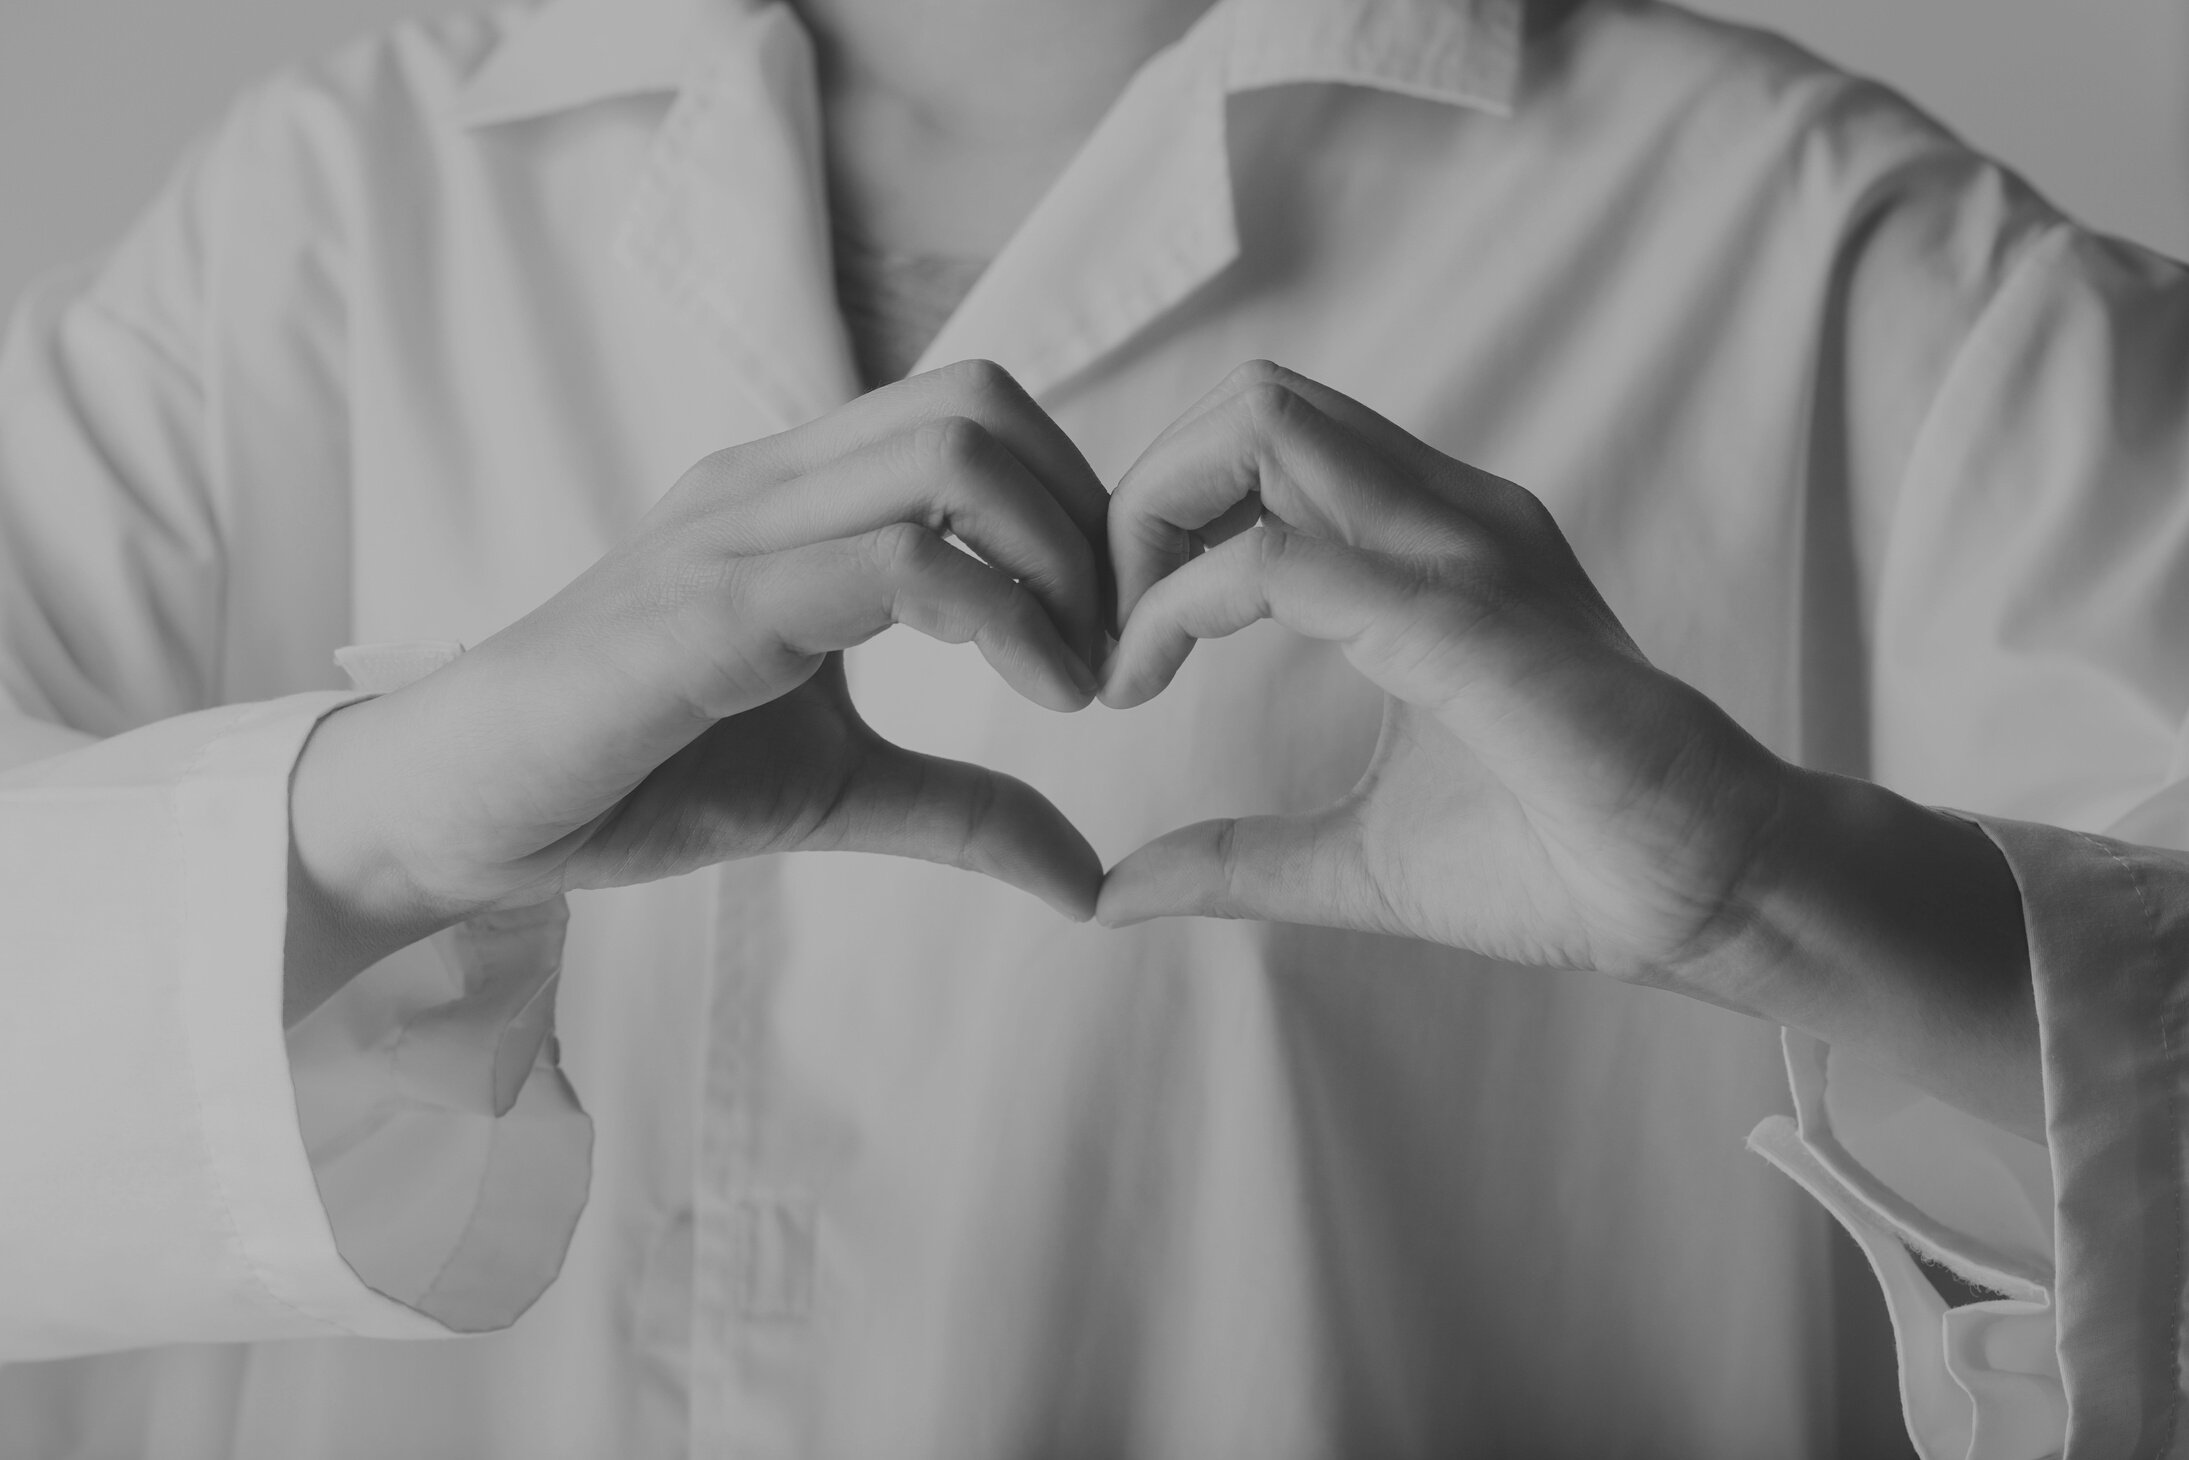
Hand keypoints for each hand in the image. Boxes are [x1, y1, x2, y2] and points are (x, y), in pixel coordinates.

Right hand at [290, 361, 1109, 1001]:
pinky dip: (1000, 620)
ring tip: (1076, 682)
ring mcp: (737, 530)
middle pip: (984, 403)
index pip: (977, 415)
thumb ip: (962, 812)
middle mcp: (771, 483)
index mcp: (798, 498)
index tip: (1108, 637)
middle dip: (1087, 521)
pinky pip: (893, 561)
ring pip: (954, 454)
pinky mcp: (709, 607)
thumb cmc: (632, 777)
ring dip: (1059, 562)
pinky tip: (1034, 698)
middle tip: (1109, 652)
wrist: (458, 811)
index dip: (1076, 509)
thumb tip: (1088, 880)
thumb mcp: (837, 793)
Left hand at [1096, 362, 1794, 982]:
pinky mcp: (1461, 617)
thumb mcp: (1352, 858)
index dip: (1154, 524)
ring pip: (1258, 422)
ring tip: (1120, 650)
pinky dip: (1180, 603)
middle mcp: (1445, 516)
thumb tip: (1110, 894)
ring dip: (1147, 522)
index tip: (1114, 658)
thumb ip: (1235, 858)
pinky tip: (1149, 677)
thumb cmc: (1557, 864)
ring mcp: (1462, 549)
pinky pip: (1281, 556)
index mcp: (1428, 545)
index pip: (1261, 444)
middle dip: (1137, 498)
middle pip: (1246, 400)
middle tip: (1101, 633)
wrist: (1702, 902)